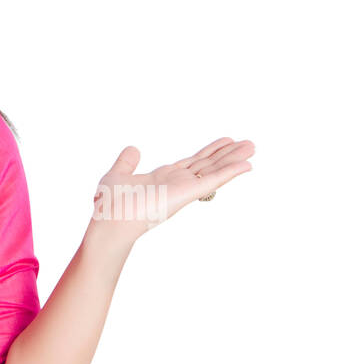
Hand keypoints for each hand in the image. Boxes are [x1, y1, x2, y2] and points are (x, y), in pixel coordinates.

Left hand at [87, 137, 254, 247]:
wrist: (110, 221)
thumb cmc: (111, 205)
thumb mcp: (117, 175)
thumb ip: (126, 162)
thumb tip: (133, 148)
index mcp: (164, 178)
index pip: (192, 163)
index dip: (209, 152)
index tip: (225, 141)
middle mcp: (178, 183)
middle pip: (208, 165)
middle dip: (227, 154)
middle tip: (248, 143)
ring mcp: (184, 188)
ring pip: (214, 170)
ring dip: (234, 159)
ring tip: (252, 146)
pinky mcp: (187, 193)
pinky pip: (213, 181)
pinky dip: (230, 172)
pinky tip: (247, 164)